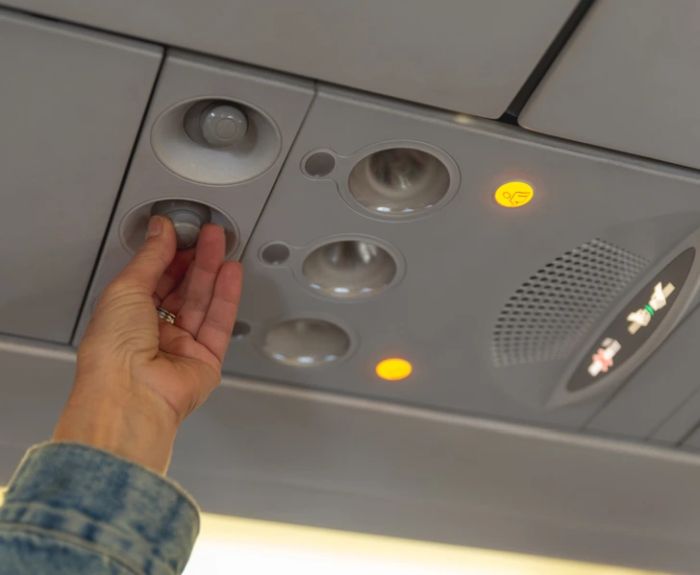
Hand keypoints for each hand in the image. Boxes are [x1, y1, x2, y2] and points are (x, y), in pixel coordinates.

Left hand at [53, 216, 242, 473]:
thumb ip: (150, 258)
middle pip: (180, 289)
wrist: (131, 394)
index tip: (179, 232)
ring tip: (221, 244)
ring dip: (212, 272)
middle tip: (207, 234)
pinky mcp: (206, 359)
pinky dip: (227, 295)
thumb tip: (159, 230)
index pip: (152, 279)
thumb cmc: (113, 351)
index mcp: (125, 318)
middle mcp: (153, 334)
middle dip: (194, 259)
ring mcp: (181, 347)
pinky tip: (231, 272)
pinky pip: (219, 322)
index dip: (167, 255)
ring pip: (202, 302)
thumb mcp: (126, 289)